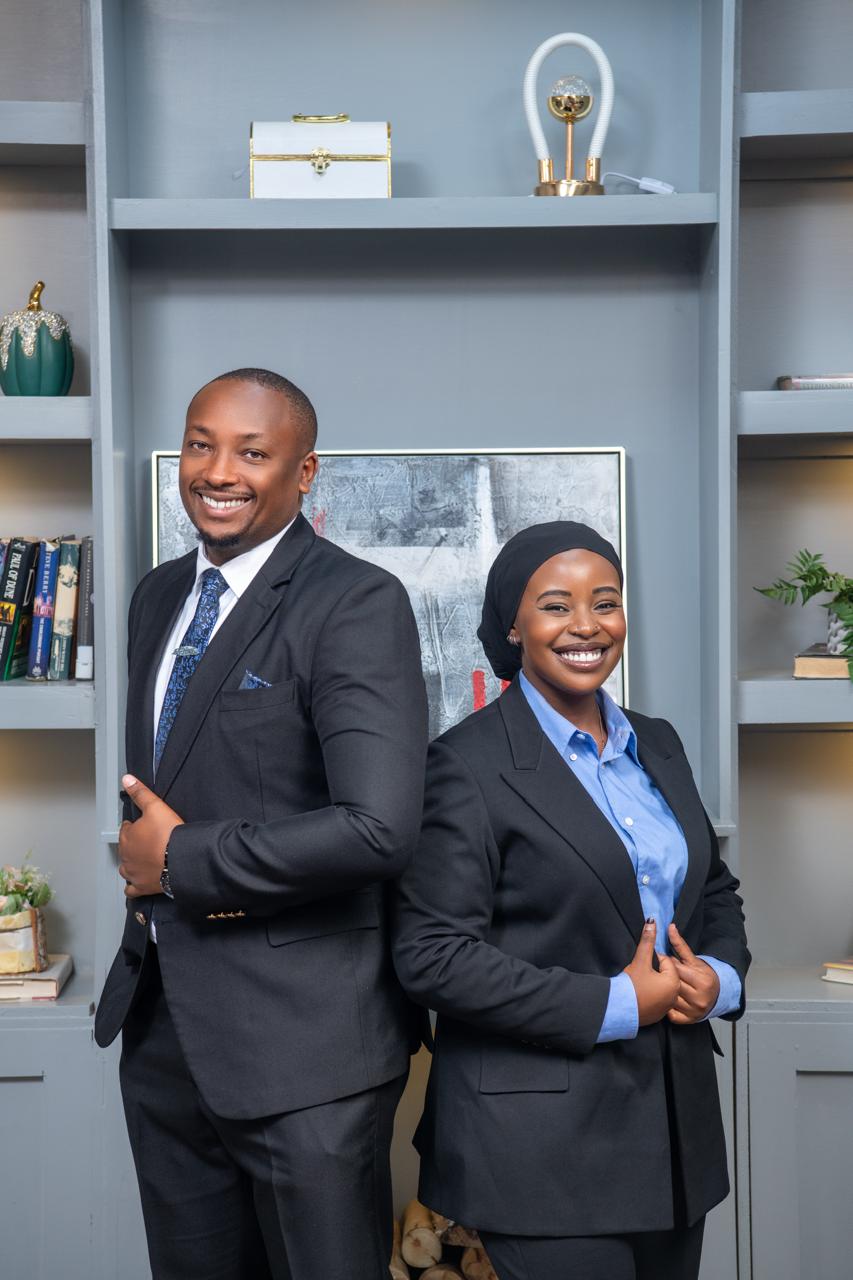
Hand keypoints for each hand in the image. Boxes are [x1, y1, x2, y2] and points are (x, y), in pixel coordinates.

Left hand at [118, 774, 183, 898]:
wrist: (181, 860)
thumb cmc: (169, 834)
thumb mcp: (156, 807)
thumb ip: (141, 793)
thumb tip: (126, 779)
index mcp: (127, 837)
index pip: (126, 828)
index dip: (136, 825)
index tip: (146, 825)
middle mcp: (126, 856)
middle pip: (126, 848)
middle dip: (134, 844)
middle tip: (150, 840)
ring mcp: (132, 873)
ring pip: (126, 867)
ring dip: (132, 862)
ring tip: (145, 858)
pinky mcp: (141, 887)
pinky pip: (131, 889)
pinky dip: (133, 885)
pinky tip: (139, 880)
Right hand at [623, 919, 679, 1025]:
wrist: (620, 1010)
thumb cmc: (631, 986)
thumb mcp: (640, 960)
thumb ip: (647, 941)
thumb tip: (651, 922)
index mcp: (673, 982)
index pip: (665, 961)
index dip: (651, 960)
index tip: (642, 964)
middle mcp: (674, 996)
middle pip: (665, 974)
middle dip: (654, 970)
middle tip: (640, 973)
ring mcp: (667, 1007)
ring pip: (661, 987)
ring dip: (652, 982)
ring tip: (639, 983)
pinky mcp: (658, 1015)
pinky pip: (657, 1000)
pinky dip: (650, 995)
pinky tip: (640, 994)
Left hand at [666, 924, 719, 1023]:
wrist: (716, 996)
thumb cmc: (703, 976)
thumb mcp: (695, 960)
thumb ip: (680, 945)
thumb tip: (670, 927)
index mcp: (703, 981)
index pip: (677, 970)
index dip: (667, 963)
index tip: (660, 958)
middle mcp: (700, 998)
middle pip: (673, 984)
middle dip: (665, 975)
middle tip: (661, 971)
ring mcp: (694, 1011)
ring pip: (670, 998)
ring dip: (663, 991)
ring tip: (662, 984)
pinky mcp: (688, 1021)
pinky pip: (670, 1014)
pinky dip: (666, 1006)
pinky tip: (665, 999)